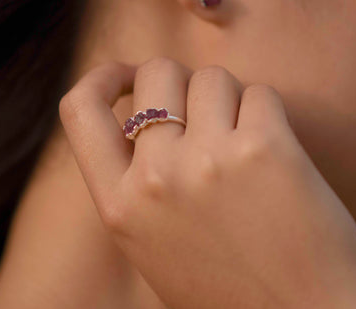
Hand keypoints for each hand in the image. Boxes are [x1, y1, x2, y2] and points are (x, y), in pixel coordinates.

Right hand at [59, 58, 355, 308]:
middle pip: (157, 73)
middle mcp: (155, 179)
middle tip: (206, 113)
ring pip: (212, 78)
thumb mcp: (155, 241)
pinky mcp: (263, 148)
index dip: (103, 77)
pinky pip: (259, 93)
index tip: (128, 75)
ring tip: (244, 145)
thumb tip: (145, 108)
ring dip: (230, 100)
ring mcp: (207, 160)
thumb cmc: (231, 283)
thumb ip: (138, 179)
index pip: (79, 109)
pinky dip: (268, 113)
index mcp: (119, 205)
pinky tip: (277, 153)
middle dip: (182, 81)